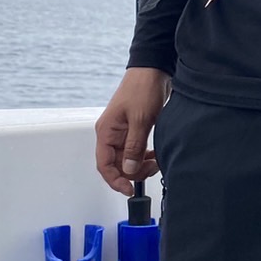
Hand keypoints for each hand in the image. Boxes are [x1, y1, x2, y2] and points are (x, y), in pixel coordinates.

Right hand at [95, 67, 170, 196]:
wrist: (153, 70)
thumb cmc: (142, 88)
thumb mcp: (140, 120)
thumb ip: (134, 147)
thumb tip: (130, 170)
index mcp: (106, 131)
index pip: (104, 164)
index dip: (115, 180)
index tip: (129, 189)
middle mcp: (111, 133)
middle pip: (117, 164)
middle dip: (134, 172)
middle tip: (151, 169)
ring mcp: (122, 132)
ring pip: (128, 159)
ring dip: (141, 165)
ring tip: (156, 161)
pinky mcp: (134, 130)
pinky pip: (136, 150)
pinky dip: (145, 156)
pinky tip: (155, 155)